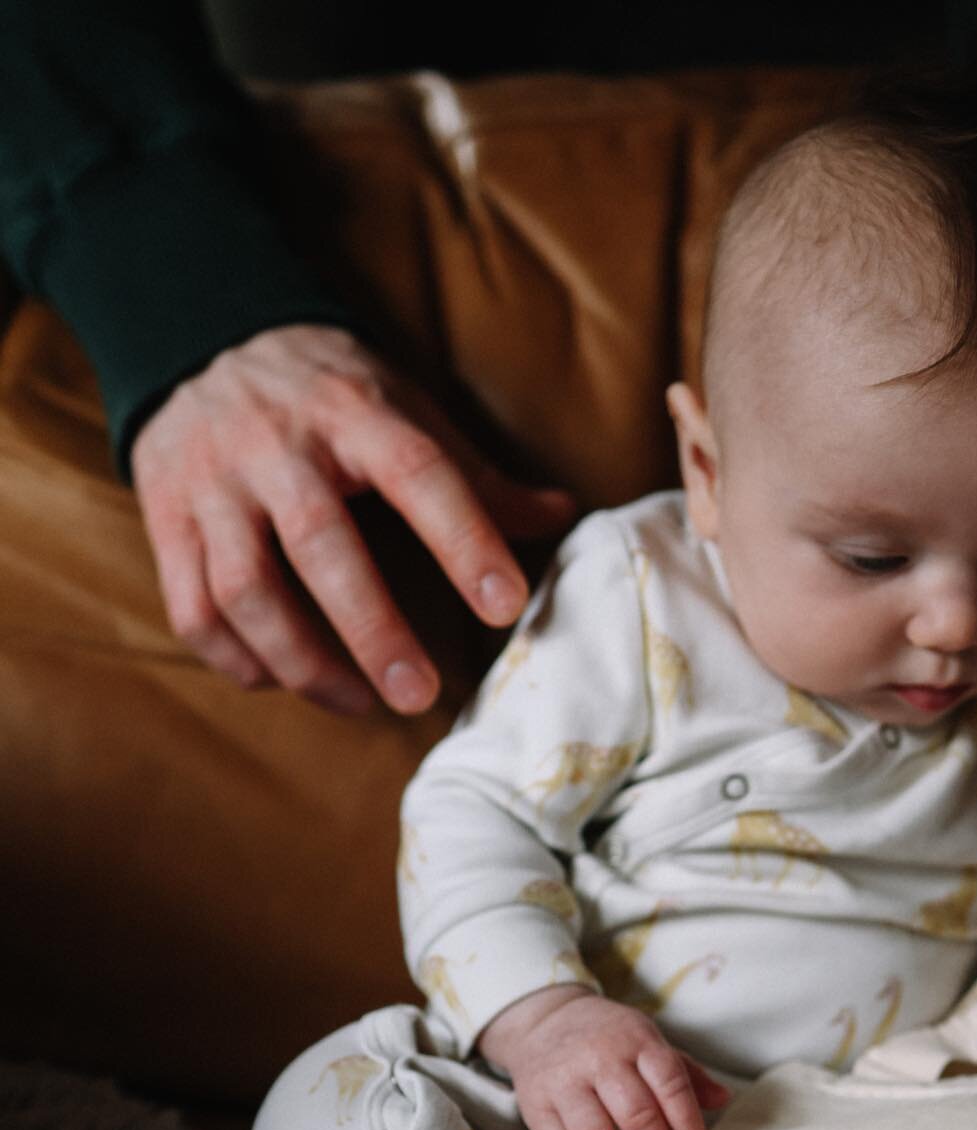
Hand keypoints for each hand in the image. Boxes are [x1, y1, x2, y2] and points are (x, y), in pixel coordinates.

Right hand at [131, 323, 576, 714]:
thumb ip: (477, 474)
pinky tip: (285, 681)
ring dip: (304, 661)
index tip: (504, 604)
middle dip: (372, 627)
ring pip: (245, 589)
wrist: (198, 333)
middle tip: (420, 694)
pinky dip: (239, 659)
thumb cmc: (327, 392)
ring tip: (362, 703)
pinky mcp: (166, 519)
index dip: (464, 538)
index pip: (417, 473)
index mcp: (352, 411)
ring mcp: (212, 483)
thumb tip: (565, 516)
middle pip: (321, 543)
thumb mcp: (403, 406)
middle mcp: (275, 445)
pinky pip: (194, 608)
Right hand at [478, 986, 731, 1129]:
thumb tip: (724, 1099)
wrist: (544, 1021)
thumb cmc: (608, 1036)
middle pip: (635, 1113)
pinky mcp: (536, 1106)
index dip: (686, 1120)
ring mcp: (563, 1083)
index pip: (669, 1081)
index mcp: (635, 1039)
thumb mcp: (648, 1040)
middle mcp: (598, 1059)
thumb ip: (686, 1072)